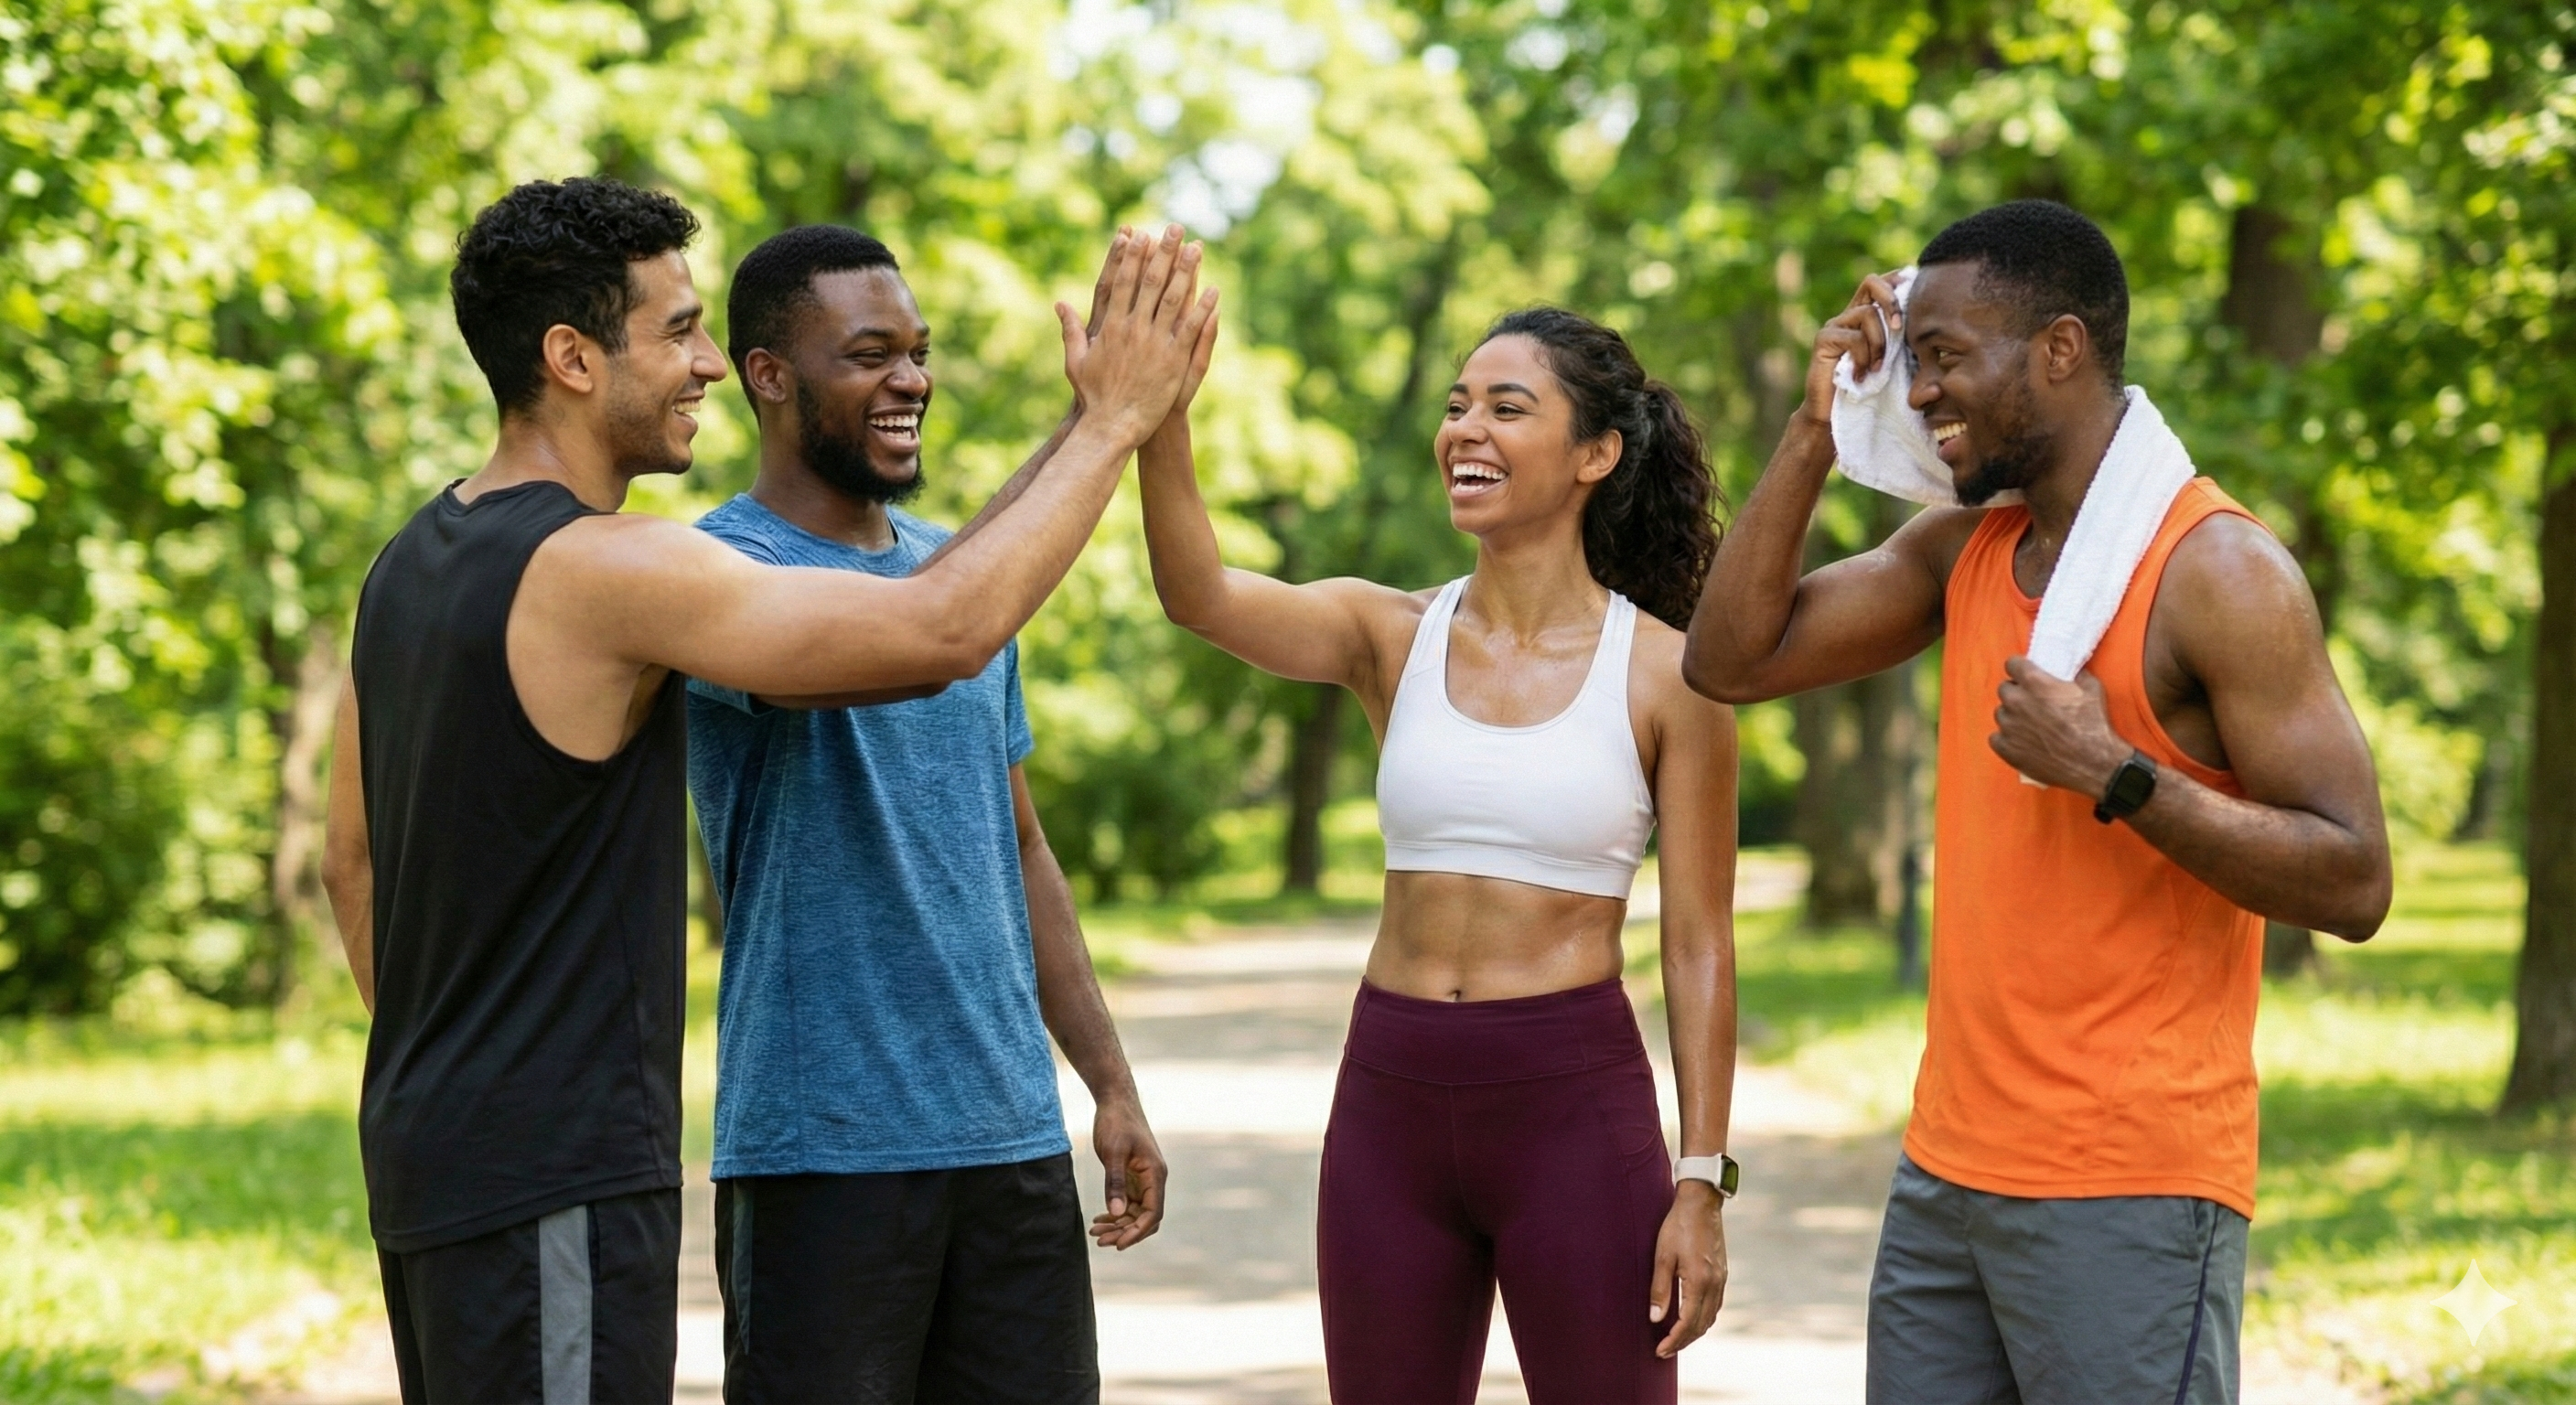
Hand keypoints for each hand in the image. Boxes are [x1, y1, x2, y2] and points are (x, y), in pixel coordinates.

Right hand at [1058, 223, 1220, 444]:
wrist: (1111, 425)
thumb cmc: (1092, 396)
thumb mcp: (1076, 360)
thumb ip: (1070, 330)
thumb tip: (1059, 304)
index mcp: (1110, 326)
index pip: (1122, 282)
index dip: (1131, 256)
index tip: (1139, 234)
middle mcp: (1133, 329)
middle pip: (1150, 282)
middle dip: (1163, 252)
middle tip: (1174, 228)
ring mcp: (1154, 343)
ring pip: (1173, 299)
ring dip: (1186, 271)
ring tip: (1197, 248)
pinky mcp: (1173, 360)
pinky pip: (1190, 329)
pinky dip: (1202, 308)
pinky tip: (1213, 290)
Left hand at [1088, 1093, 1166, 1249]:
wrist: (1115, 1101)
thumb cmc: (1116, 1123)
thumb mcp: (1113, 1152)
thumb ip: (1115, 1182)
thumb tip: (1118, 1212)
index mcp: (1155, 1174)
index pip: (1153, 1213)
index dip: (1137, 1231)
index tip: (1118, 1244)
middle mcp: (1153, 1180)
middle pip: (1145, 1218)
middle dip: (1124, 1232)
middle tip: (1099, 1240)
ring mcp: (1143, 1180)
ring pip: (1135, 1213)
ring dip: (1118, 1225)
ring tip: (1095, 1232)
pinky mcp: (1132, 1177)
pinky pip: (1128, 1204)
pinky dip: (1115, 1214)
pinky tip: (1099, 1220)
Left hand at [1649, 1180, 1726, 1357]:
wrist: (1701, 1203)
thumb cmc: (1678, 1226)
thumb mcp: (1662, 1256)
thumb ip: (1660, 1289)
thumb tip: (1655, 1319)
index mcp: (1699, 1281)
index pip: (1688, 1323)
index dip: (1674, 1340)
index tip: (1660, 1350)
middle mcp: (1715, 1284)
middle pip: (1701, 1325)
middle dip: (1683, 1341)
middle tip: (1664, 1350)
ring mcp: (1721, 1280)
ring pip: (1711, 1317)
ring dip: (1694, 1332)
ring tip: (1675, 1339)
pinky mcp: (1722, 1274)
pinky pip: (1715, 1305)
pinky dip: (1703, 1318)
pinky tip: (1690, 1318)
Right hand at [1797, 270, 1905, 428]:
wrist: (1835, 417)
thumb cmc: (1869, 393)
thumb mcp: (1895, 362)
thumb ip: (1906, 342)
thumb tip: (1935, 327)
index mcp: (1867, 317)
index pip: (1883, 283)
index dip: (1898, 281)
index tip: (1916, 295)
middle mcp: (1849, 316)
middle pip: (1871, 282)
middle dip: (1892, 301)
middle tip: (1900, 328)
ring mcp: (1835, 326)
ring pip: (1867, 314)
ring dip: (1880, 343)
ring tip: (1877, 368)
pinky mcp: (1823, 340)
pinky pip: (1853, 337)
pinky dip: (1863, 357)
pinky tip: (1862, 375)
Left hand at [1989, 656, 2132, 795]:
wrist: (2092, 763)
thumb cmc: (2093, 725)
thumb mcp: (2091, 689)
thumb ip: (2074, 674)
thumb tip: (2070, 670)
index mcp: (2034, 683)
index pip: (2012, 664)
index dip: (2020, 668)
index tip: (2026, 674)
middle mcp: (2016, 701)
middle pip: (2004, 689)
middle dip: (2017, 692)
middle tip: (2033, 702)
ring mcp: (2009, 726)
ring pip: (2001, 713)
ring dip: (2013, 716)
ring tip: (2032, 726)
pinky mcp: (2006, 748)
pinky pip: (1996, 738)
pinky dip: (2007, 739)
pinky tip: (2023, 742)